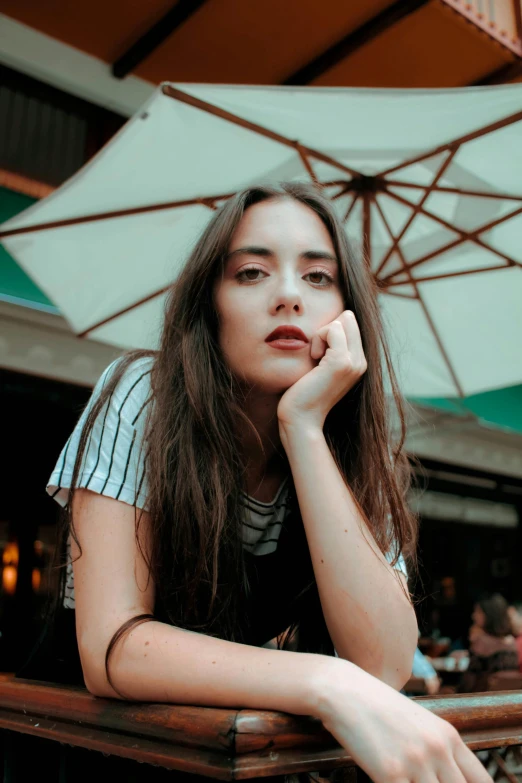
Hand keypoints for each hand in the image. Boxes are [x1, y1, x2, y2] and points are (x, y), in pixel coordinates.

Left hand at [277, 310, 366, 431]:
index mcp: (357, 363)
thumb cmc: (302, 393)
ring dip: (321, 334)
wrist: (301, 419)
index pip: (350, 324)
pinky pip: (333, 329)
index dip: (330, 330)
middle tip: (316, 352)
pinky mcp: (341, 362)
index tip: (318, 353)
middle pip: (349, 319)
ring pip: (342, 321)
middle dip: (328, 328)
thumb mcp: (319, 367)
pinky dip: (318, 338)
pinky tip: (313, 357)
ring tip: (315, 357)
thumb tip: (330, 322)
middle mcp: (361, 362)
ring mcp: (354, 362)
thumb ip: (328, 347)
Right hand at [312, 659, 492, 782]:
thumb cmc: (377, 706)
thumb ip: (439, 750)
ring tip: (404, 780)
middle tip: (421, 781)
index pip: (480, 782)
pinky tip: (387, 782)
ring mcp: (416, 762)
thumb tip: (447, 776)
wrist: (343, 690)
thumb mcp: (418, 722)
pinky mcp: (390, 774)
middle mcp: (438, 749)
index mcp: (448, 736)